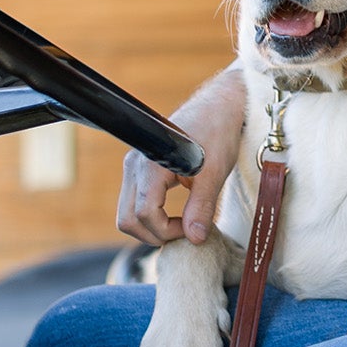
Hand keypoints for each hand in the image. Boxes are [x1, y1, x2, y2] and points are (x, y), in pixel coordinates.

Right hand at [118, 63, 244, 245]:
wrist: (219, 107)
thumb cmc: (218, 133)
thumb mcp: (216, 172)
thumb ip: (202, 207)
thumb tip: (195, 239)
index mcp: (151, 164)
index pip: (144, 214)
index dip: (167, 231)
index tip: (192, 230)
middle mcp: (135, 165)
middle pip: (127, 219)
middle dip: (155, 235)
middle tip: (186, 233)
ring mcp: (134, 167)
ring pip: (128, 213)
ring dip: (152, 227)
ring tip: (183, 224)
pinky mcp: (139, 169)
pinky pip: (135, 202)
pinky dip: (151, 216)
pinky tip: (175, 215)